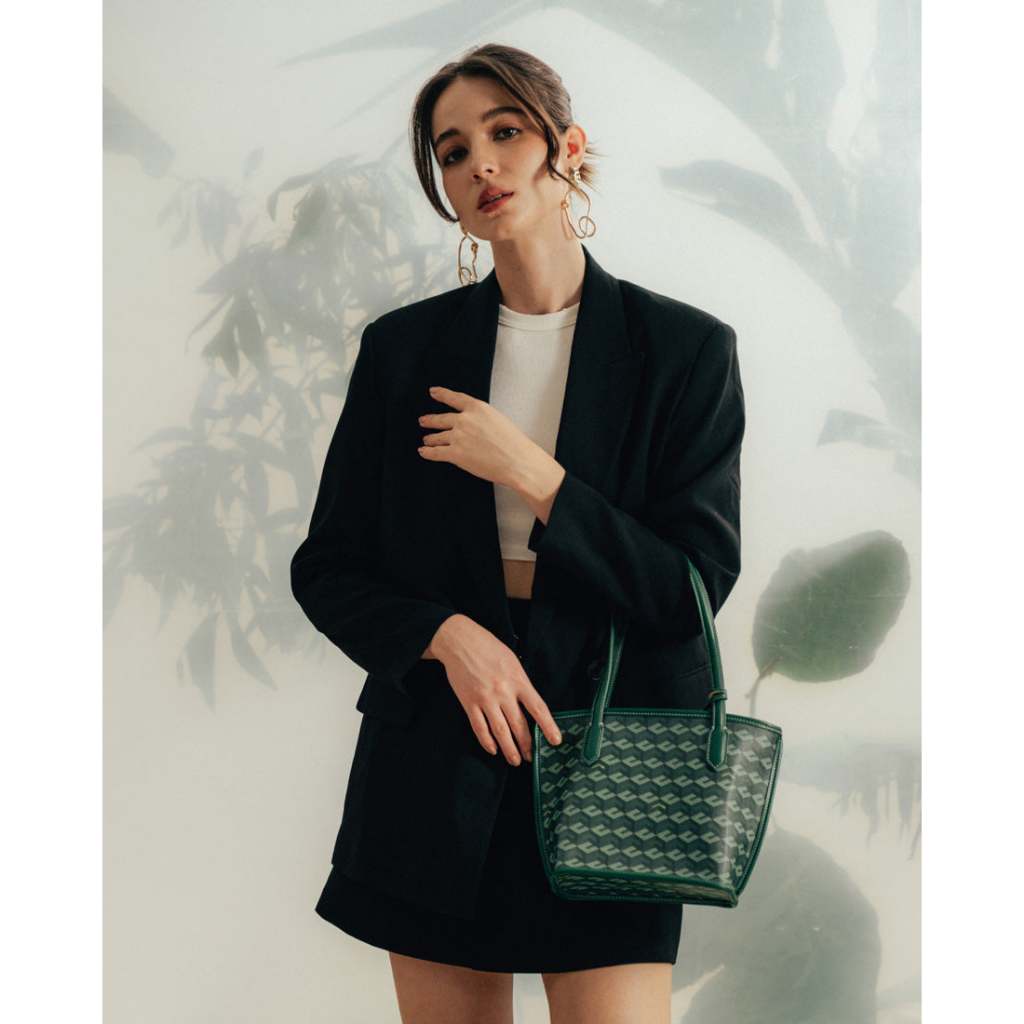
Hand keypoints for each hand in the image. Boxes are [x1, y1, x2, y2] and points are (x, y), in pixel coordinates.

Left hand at [417, 385, 543, 488]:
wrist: (517, 462)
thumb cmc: (514, 444)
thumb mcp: (498, 420)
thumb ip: (482, 419)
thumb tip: (471, 426)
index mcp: (477, 408)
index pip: (454, 398)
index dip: (442, 394)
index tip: (433, 392)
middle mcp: (465, 420)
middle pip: (441, 418)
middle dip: (430, 420)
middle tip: (423, 420)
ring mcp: (458, 436)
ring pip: (437, 437)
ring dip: (430, 438)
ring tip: (426, 440)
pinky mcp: (455, 454)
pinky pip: (435, 452)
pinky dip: (427, 452)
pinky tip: (423, 452)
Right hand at [431, 615, 562, 763]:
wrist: (460, 641)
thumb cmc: (487, 647)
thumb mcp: (512, 660)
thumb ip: (520, 682)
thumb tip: (529, 703)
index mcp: (518, 680)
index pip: (538, 708)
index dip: (548, 726)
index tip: (555, 740)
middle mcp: (503, 692)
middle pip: (519, 725)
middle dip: (526, 745)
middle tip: (530, 757)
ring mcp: (485, 699)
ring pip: (500, 731)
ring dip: (509, 749)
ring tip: (514, 760)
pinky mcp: (469, 703)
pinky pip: (479, 727)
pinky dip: (487, 741)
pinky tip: (493, 749)